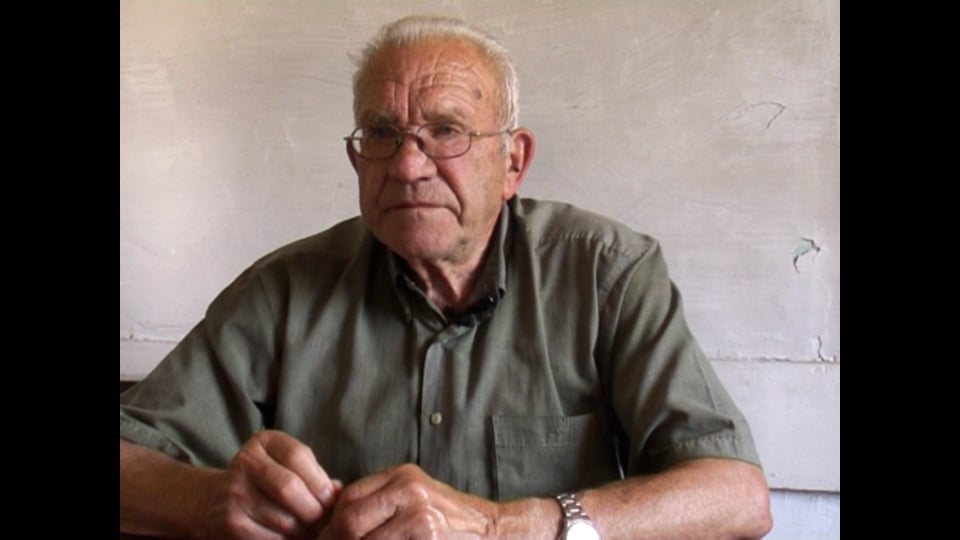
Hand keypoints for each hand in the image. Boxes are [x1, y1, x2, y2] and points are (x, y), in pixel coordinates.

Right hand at [201, 430, 340, 538]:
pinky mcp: (231, 525)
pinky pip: (272, 538)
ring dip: (306, 530)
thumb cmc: (266, 482)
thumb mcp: (287, 466)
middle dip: (316, 509)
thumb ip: (315, 474)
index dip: (321, 481)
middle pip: (289, 488)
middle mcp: (244, 463)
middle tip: (326, 521)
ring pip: (283, 518)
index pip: (298, 455)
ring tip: (314, 531)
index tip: (331, 499)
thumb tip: (340, 492)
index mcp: (263, 442)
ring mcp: (234, 494)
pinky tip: (296, 538)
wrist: (214, 502)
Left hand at [320, 463, 499, 538]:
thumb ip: (377, 502)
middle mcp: (410, 490)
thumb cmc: (448, 522)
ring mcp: (420, 517)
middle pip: (350, 521)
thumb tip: (327, 521)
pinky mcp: (427, 538)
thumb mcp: (413, 499)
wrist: (492, 532)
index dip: (332, 524)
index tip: (331, 538)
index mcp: (402, 476)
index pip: (348, 498)